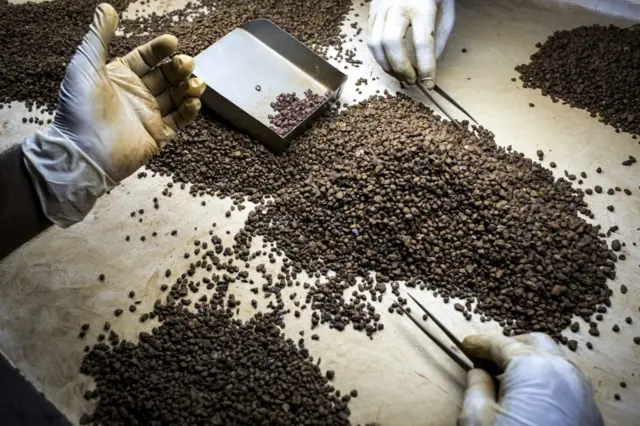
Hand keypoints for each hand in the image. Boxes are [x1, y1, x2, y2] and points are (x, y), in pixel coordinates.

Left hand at [22, 3, 204, 226]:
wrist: (83, 151)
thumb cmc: (80, 107)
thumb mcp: (86, 64)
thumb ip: (98, 35)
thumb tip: (107, 7)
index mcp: (120, 76)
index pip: (146, 58)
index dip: (159, 49)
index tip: (172, 42)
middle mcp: (136, 94)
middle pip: (166, 76)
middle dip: (179, 67)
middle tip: (186, 63)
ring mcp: (148, 115)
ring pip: (177, 96)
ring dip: (189, 87)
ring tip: (196, 83)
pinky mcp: (158, 135)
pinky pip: (179, 120)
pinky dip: (189, 110)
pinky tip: (192, 101)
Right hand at [367, 0, 454, 87]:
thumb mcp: (446, 8)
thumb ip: (439, 35)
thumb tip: (430, 63)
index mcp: (421, 5)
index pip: (423, 42)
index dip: (426, 67)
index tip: (430, 82)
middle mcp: (397, 6)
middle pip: (393, 43)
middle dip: (402, 68)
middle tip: (412, 81)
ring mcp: (380, 8)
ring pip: (376, 44)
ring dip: (387, 66)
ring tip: (400, 76)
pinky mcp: (371, 12)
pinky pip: (370, 40)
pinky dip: (379, 57)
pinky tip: (390, 64)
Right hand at [458, 333, 602, 425]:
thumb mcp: (477, 420)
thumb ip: (476, 388)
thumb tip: (478, 374)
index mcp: (532, 368)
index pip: (501, 343)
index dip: (480, 342)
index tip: (467, 345)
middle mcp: (563, 374)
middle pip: (536, 343)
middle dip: (510, 346)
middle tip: (488, 358)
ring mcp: (581, 395)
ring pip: (555, 363)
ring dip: (531, 364)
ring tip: (507, 381)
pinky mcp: (589, 416)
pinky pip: (567, 386)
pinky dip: (547, 383)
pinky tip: (530, 400)